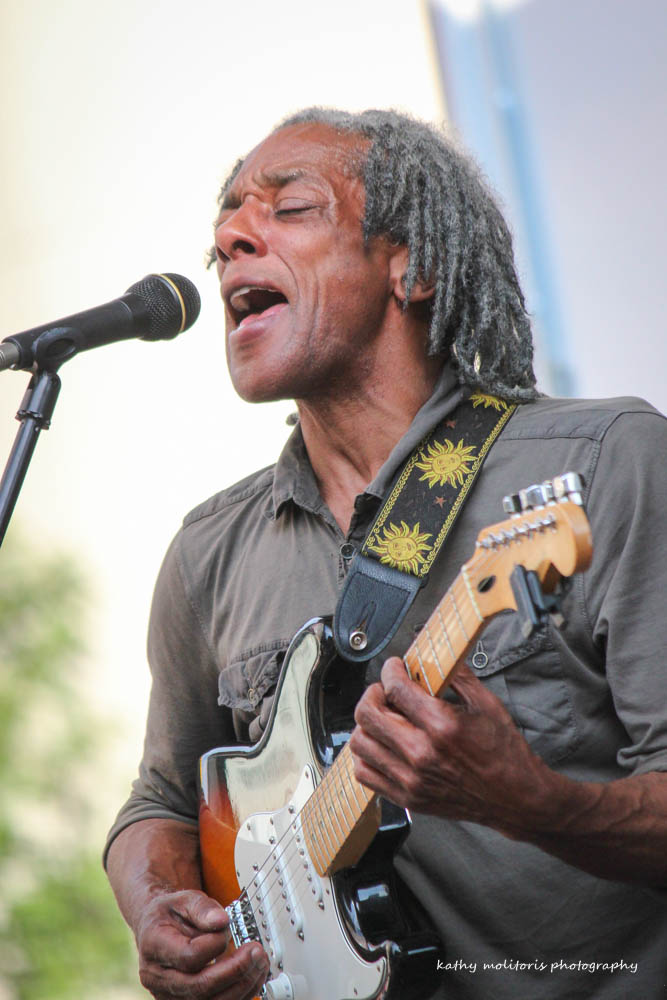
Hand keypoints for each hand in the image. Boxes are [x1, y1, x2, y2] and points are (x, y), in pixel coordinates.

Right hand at [135, 888, 268, 998]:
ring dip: (242, 985)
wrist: (157, 930)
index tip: (228, 927)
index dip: (214, 945)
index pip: (188, 956)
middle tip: (256, 951)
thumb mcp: (182, 899)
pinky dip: (240, 994)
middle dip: (235, 970)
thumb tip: (221, 921)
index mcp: (155, 947)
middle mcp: (159, 978)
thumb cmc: (170, 915)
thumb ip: (202, 908)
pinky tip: (252, 976)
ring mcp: (170, 995)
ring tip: (259, 962)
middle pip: (200, 987)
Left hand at [349, 657, 559, 837]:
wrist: (515, 797)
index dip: (390, 671)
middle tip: (385, 691)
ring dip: (366, 724)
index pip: (395, 688)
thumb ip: (456, 676)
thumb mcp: (486, 703)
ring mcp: (411, 779)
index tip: (395, 668)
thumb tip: (434, 657)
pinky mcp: (408, 797)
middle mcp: (422, 754)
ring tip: (382, 718)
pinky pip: (364, 774)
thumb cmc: (504, 753)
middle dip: (373, 693)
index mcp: (442, 726)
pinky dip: (366, 755)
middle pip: (367, 714)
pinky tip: (381, 745)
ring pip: (360, 743)